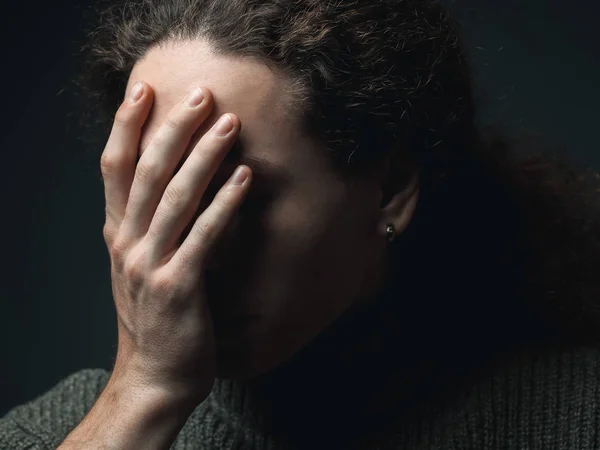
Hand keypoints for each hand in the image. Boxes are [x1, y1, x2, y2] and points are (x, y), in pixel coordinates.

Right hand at [100, 81, 251, 406]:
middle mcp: (128, 243)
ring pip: (174, 198)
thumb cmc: (157, 315)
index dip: (126, 125)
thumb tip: (173, 181)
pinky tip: (244, 177)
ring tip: (229, 123)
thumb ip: (148, 225)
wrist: (156, 374)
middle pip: (145, 172)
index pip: (114, 167)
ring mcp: (151, 265)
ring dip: (203, 156)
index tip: (143, 88)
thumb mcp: (141, 264)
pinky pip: (204, 237)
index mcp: (118, 233)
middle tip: (201, 93)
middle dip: (172, 127)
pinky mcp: (179, 287)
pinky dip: (224, 204)